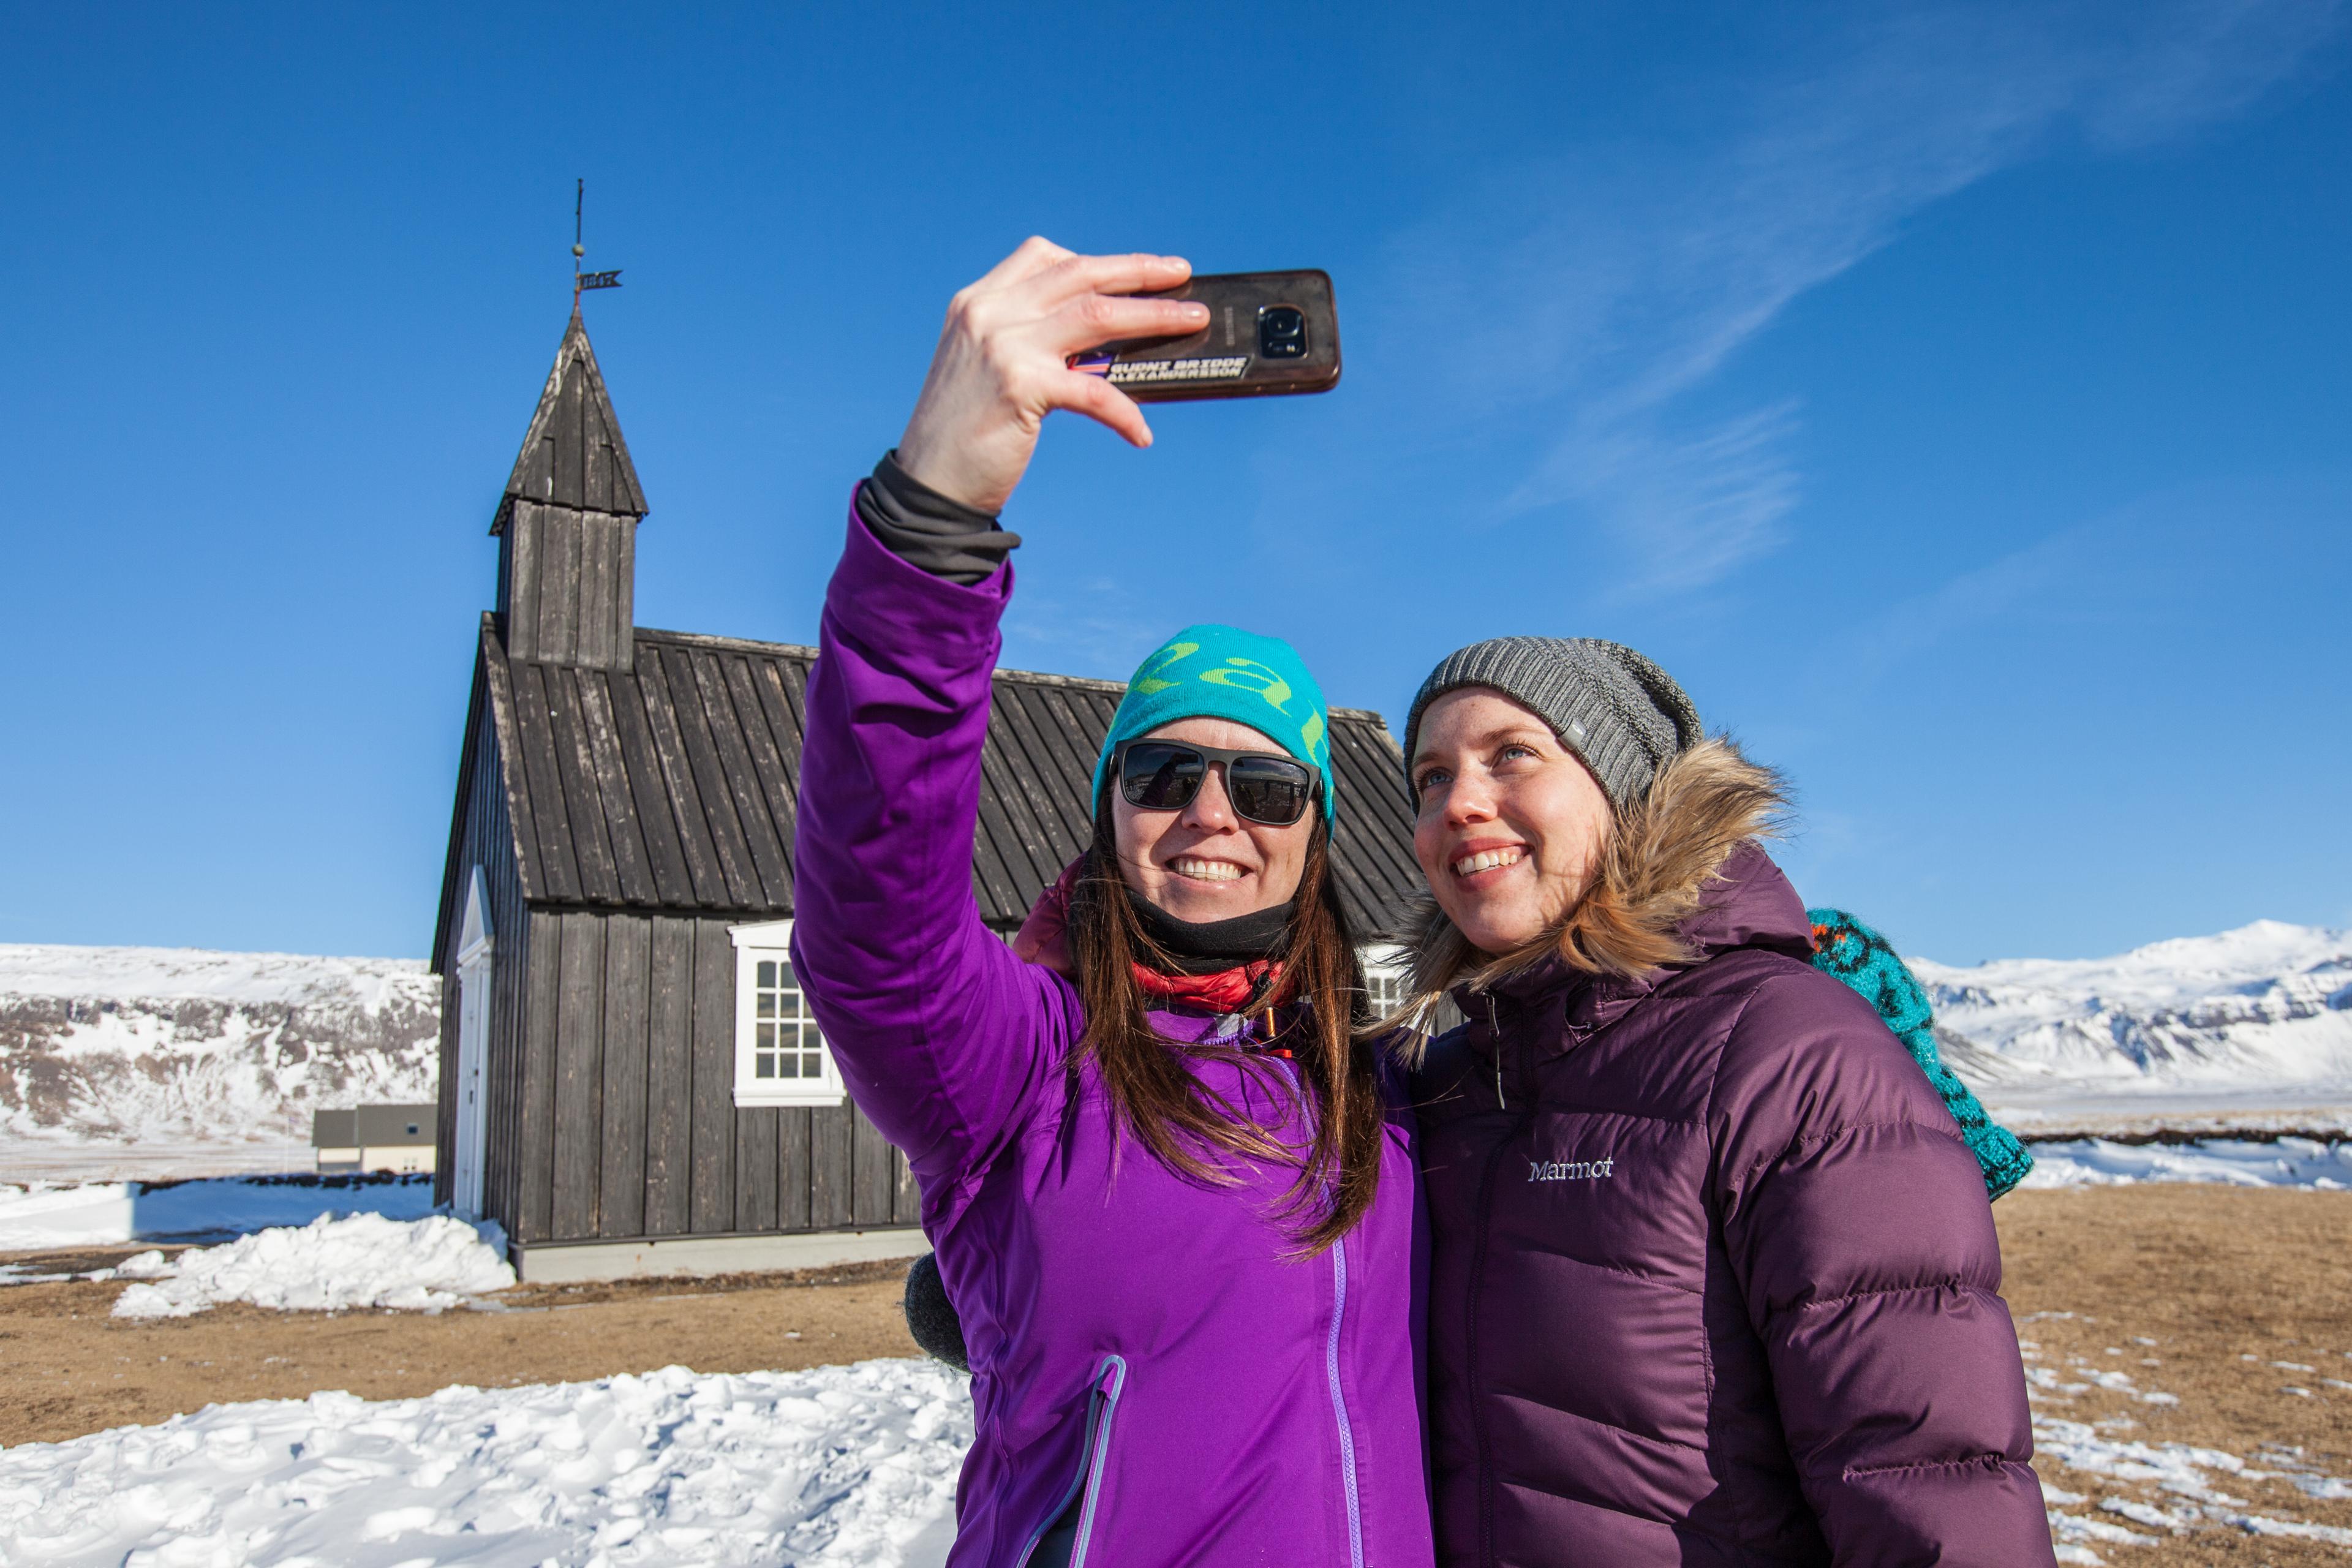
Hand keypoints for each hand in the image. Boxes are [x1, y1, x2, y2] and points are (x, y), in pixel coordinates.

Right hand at [894, 238, 1207, 514]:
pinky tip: (1141, 434)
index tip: (1136, 268)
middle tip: (1183, 275)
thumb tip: (1102, 344)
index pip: (1042, 256)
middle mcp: (989, 312)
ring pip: (1098, 314)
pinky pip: (1093, 390)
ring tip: (1192, 321)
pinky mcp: (1020, 386)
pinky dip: (1124, 412)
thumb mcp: (985, 368)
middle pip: (1081, 275)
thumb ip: (1026, 342)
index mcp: (979, 301)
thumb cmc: (963, 435)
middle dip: (1140, 272)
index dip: (1096, 259)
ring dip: (1154, 316)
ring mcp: (1003, 346)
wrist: (929, 486)